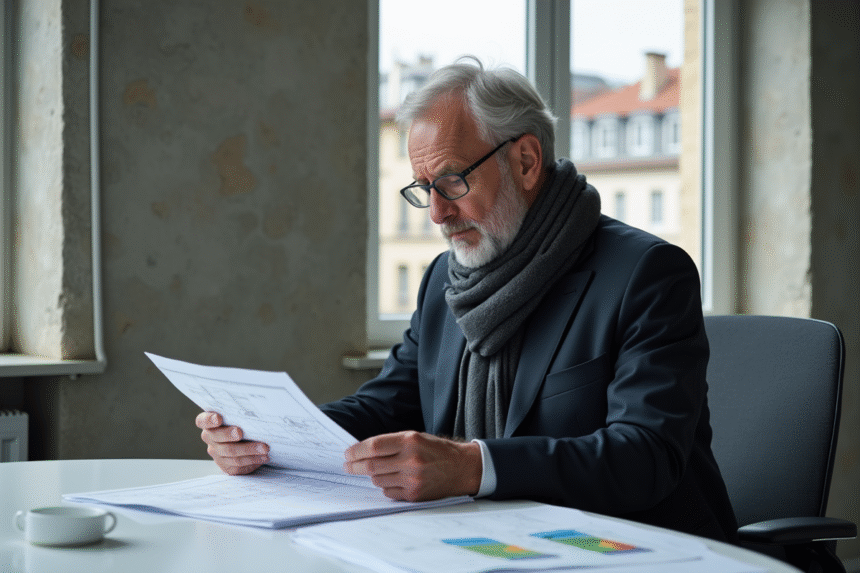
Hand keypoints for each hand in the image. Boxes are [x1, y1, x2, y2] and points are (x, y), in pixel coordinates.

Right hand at [195, 412, 269, 474]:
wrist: (248, 441)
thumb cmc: (243, 424)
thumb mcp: (240, 417)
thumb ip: (240, 415)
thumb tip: (256, 411)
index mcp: (209, 423)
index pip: (203, 420)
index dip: (209, 420)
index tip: (219, 418)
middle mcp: (210, 438)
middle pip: (216, 437)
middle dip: (228, 434)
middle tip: (240, 433)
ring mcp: (217, 453)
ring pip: (230, 452)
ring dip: (248, 450)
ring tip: (264, 448)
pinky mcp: (226, 465)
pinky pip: (238, 464)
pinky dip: (253, 459)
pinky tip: (263, 457)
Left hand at [343, 431, 481, 501]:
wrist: (461, 468)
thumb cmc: (436, 450)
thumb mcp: (415, 437)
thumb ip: (391, 443)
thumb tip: (363, 451)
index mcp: (410, 441)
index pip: (374, 446)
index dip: (356, 450)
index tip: (347, 453)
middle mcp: (410, 460)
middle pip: (371, 465)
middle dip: (354, 466)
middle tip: (348, 465)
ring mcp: (412, 480)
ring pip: (378, 480)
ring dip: (372, 475)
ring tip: (376, 470)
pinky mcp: (414, 495)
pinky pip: (388, 493)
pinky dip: (385, 486)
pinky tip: (392, 480)